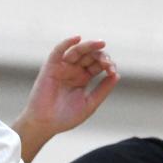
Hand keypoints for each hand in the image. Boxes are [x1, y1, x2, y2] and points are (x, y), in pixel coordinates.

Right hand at [14, 36, 118, 162]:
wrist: (46, 124)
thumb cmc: (66, 117)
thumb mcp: (90, 103)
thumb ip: (102, 89)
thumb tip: (117, 75)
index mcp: (83, 78)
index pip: (98, 64)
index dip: (108, 64)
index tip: (112, 72)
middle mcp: (73, 70)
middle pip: (90, 55)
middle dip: (101, 56)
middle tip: (107, 63)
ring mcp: (62, 67)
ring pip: (77, 50)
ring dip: (89, 46)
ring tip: (101, 44)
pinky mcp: (50, 67)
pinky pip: (58, 51)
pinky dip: (66, 42)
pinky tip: (77, 38)